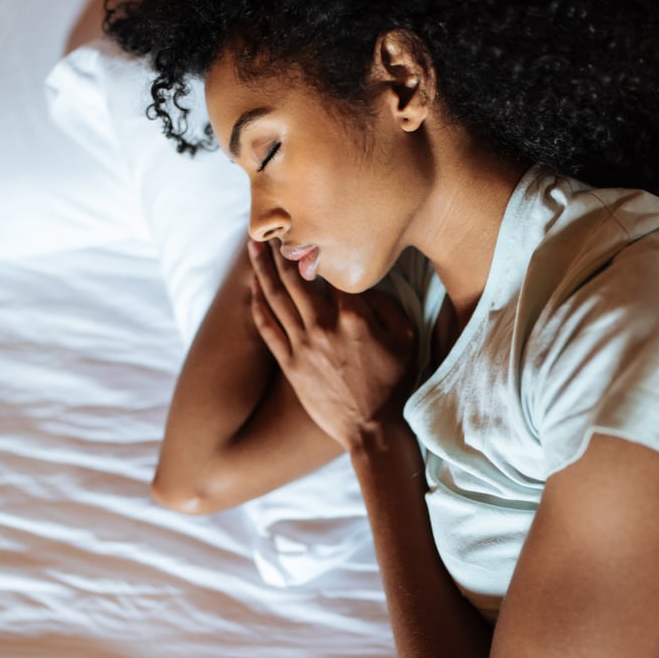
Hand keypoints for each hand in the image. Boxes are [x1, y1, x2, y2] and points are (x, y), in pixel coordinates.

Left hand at [247, 239, 417, 450]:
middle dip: (280, 249)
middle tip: (269, 229)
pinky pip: (267, 328)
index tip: (307, 229)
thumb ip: (385, 305)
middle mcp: (323, 326)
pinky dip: (258, 305)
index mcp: (354, 316)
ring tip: (253, 247)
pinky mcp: (290, 365)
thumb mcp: (406, 338)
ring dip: (262, 269)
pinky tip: (253, 288)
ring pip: (276, 298)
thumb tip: (359, 285)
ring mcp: (303, 346)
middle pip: (294, 278)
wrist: (374, 429)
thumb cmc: (395, 383)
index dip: (317, 248)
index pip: (330, 271)